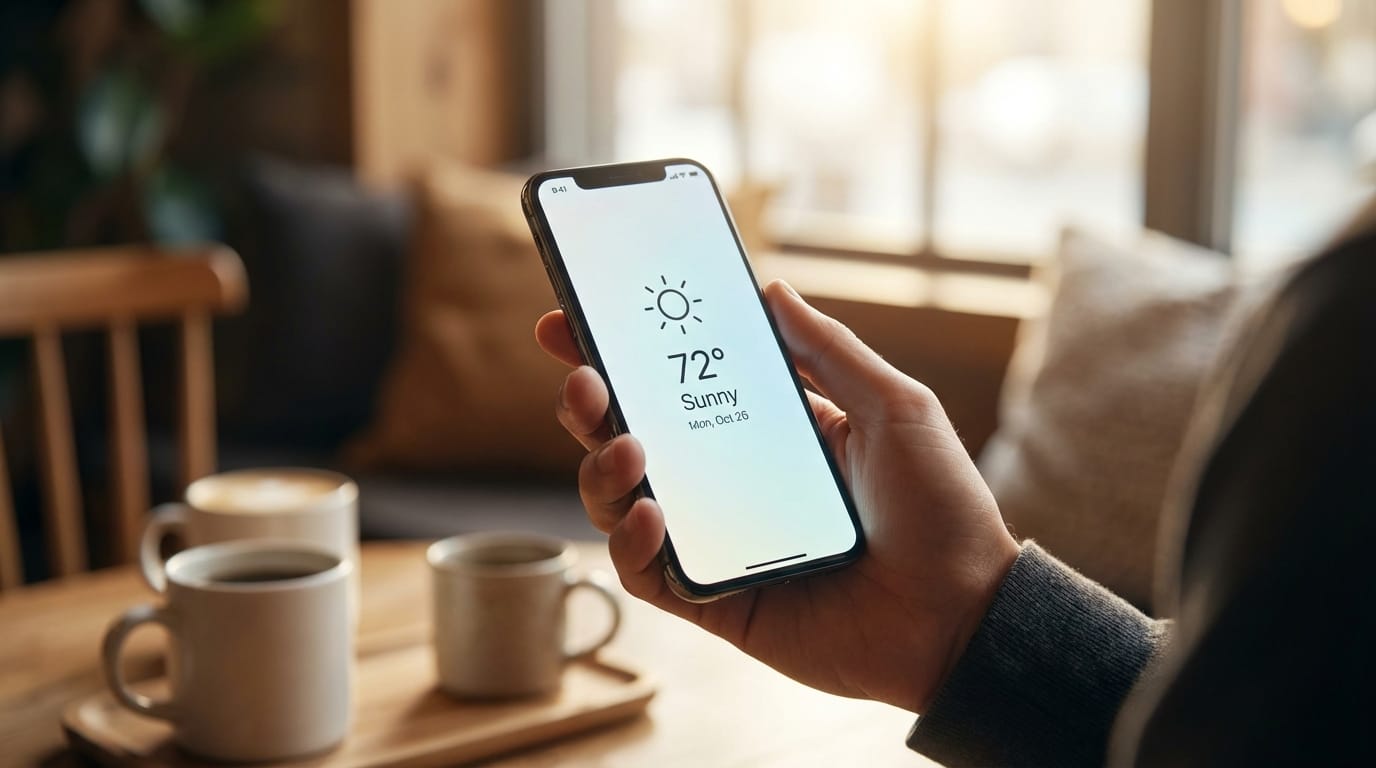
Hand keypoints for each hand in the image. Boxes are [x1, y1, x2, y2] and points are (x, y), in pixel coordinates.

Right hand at [534, 280, 1018, 712]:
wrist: (963, 615)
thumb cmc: (940, 508)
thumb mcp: (894, 407)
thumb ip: (829, 351)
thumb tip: (770, 292)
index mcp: (767, 432)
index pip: (678, 384)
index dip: (621, 353)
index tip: (572, 320)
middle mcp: (730, 483)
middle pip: (632, 436)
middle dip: (591, 403)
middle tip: (582, 378)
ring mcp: (717, 542)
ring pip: (621, 502)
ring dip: (603, 468)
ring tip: (627, 447)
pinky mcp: (713, 601)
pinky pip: (646, 573)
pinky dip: (631, 542)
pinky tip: (651, 513)